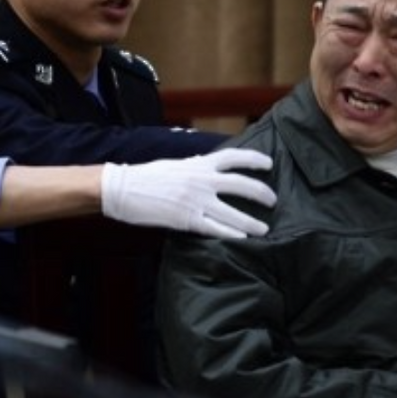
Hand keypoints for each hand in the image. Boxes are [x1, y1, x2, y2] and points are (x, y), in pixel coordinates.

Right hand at [101, 149, 275, 237]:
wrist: (123, 187)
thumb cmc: (147, 176)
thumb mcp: (177, 166)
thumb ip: (197, 169)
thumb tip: (212, 173)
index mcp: (199, 163)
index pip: (233, 157)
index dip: (254, 159)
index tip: (268, 164)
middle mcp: (202, 180)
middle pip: (241, 185)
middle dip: (261, 193)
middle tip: (273, 201)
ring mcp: (196, 201)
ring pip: (233, 213)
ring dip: (252, 222)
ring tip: (264, 229)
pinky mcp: (187, 220)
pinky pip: (215, 229)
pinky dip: (231, 235)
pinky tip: (242, 240)